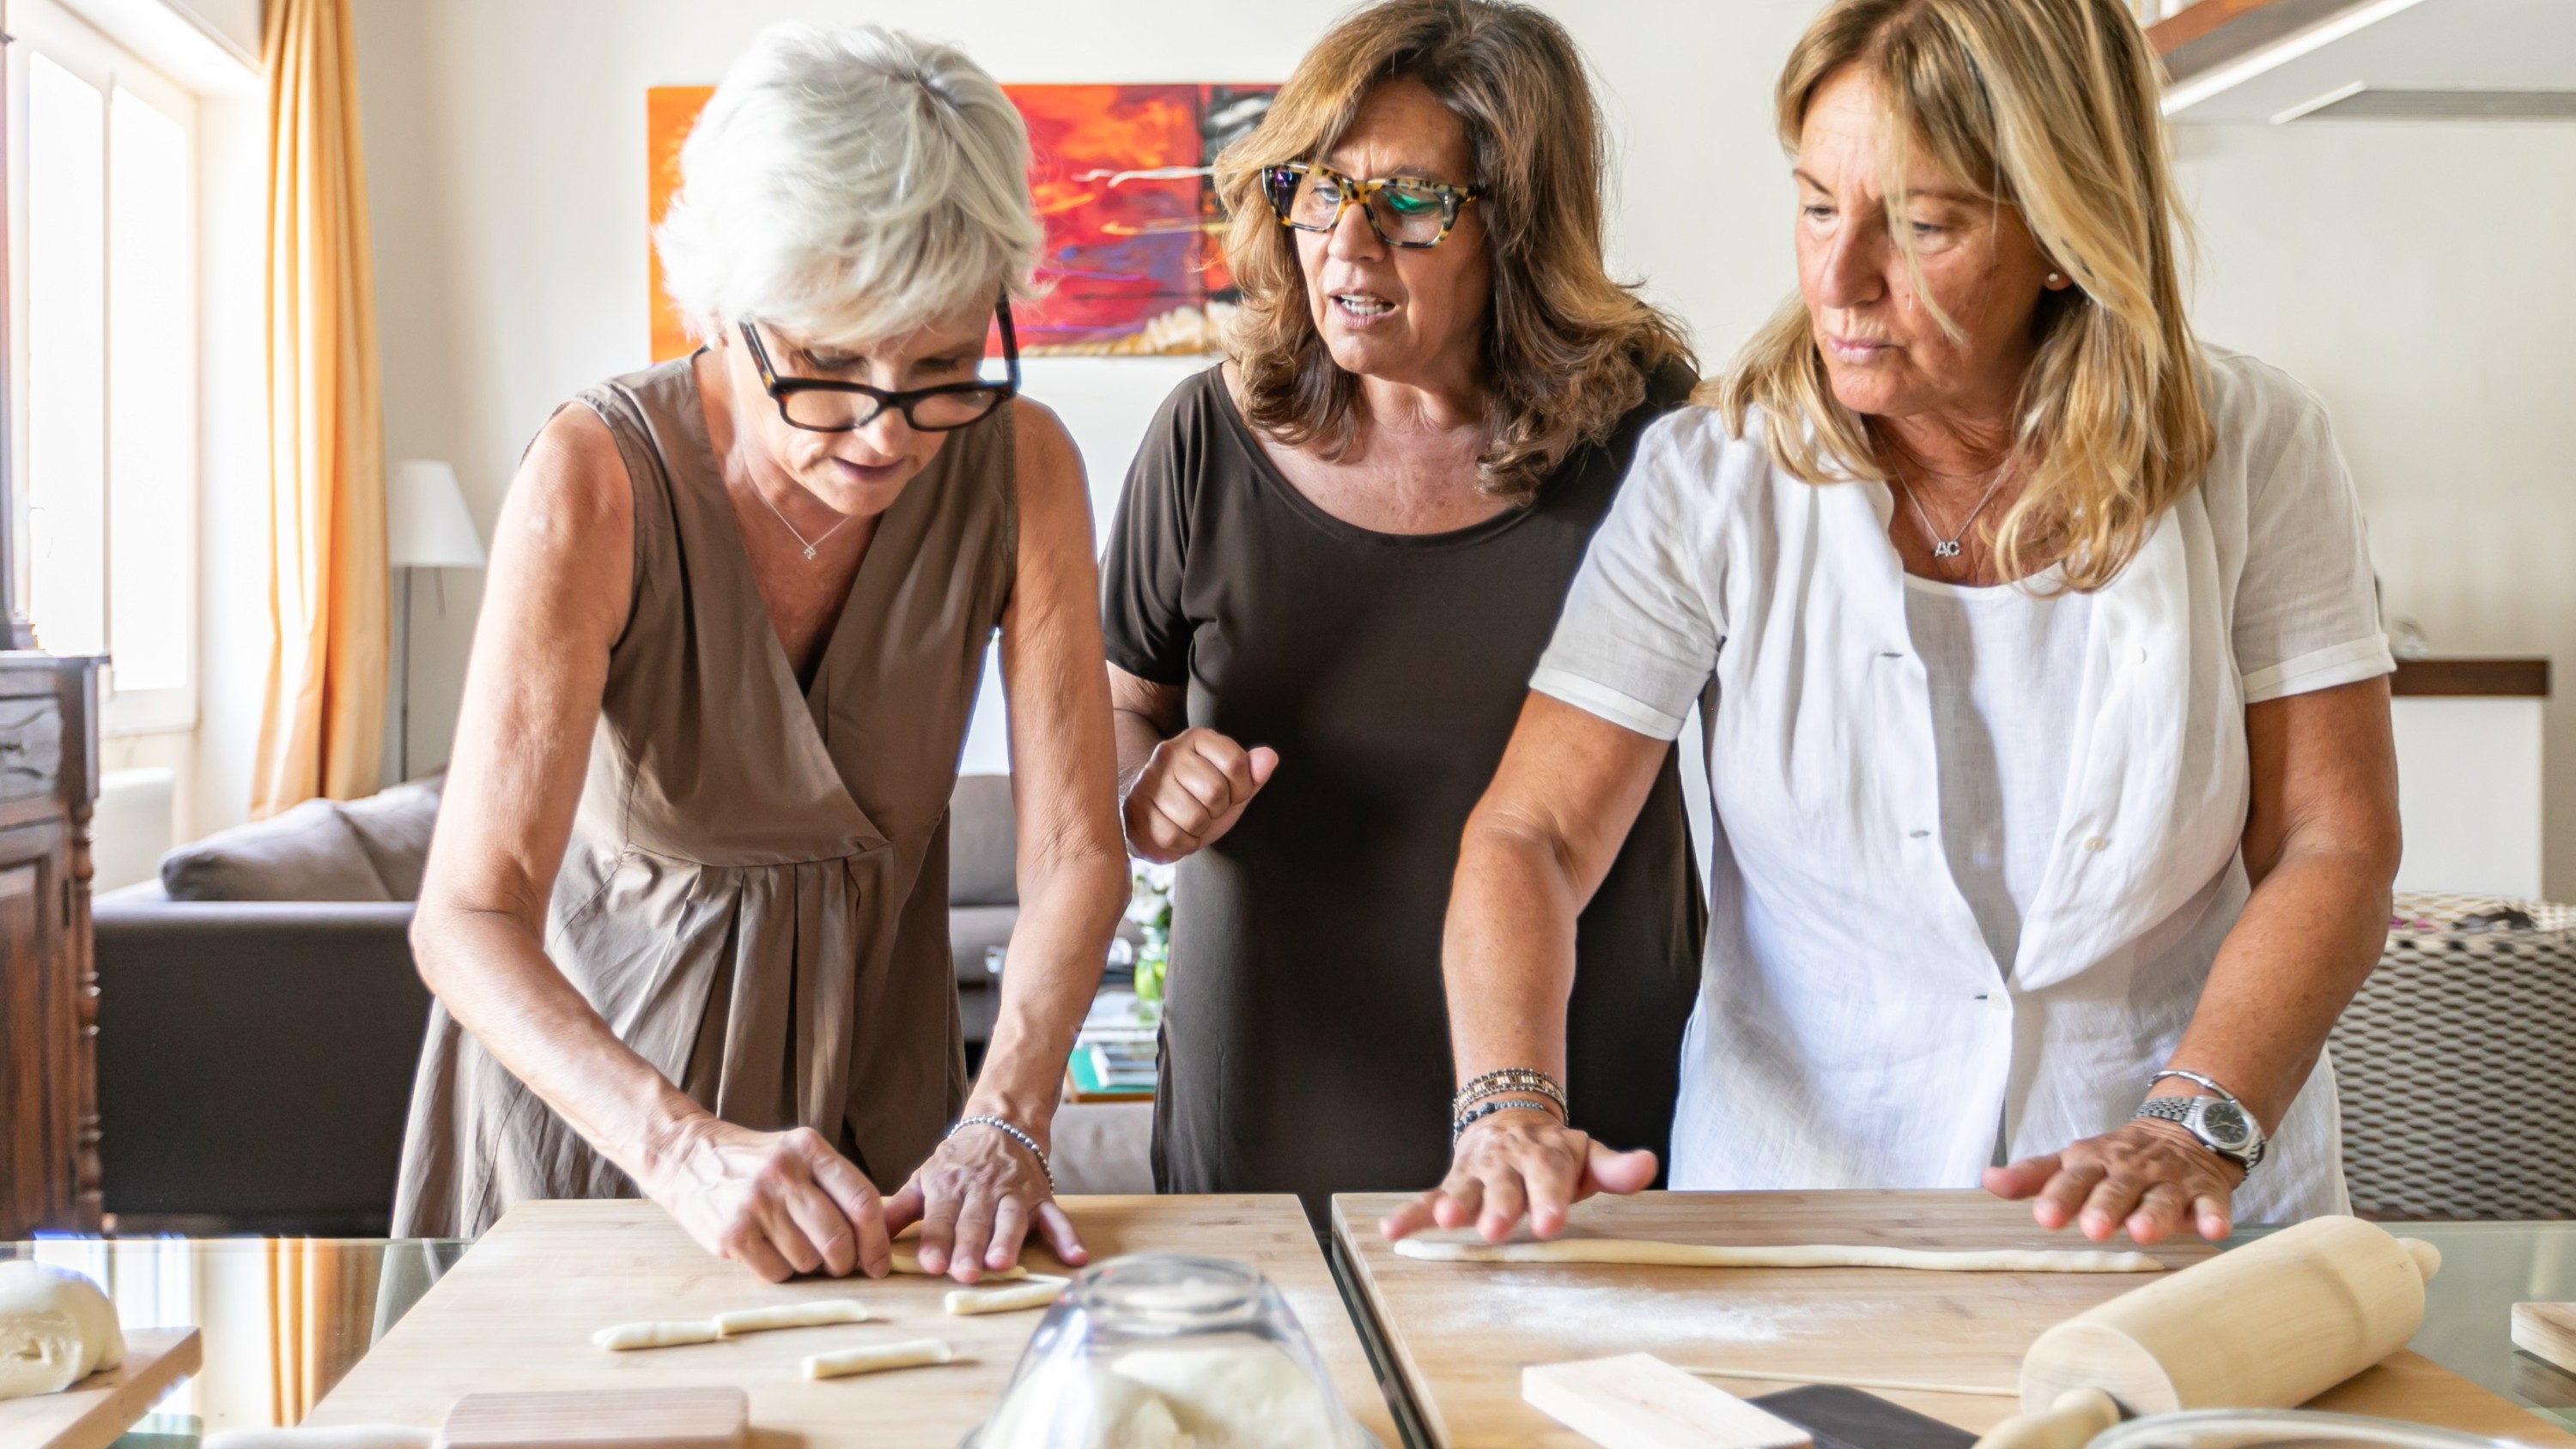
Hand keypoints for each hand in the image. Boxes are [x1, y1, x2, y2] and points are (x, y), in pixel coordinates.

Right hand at [641, 1116, 889, 1281]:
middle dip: (848, 1262)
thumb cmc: (754, 1161)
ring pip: (808, 1260)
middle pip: (838, 1237)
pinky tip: (771, 1251)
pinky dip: (782, 1272)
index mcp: (809, 1149)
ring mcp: (755, 1205)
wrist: (685, 1156)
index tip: (879, 1262)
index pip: (862, 1200)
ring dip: (811, 1266)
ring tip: (796, 1247)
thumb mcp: (797, 1151)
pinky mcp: (731, 1234)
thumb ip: (835, 1183)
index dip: (878, 1240)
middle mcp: (783, 1174)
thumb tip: (879, 1234)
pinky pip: (777, 1273)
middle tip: (842, 1266)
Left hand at [886, 1119, 1088, 1282]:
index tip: (931, 1263)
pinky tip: (1076, 1257)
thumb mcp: (923, 1179)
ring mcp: (1015, 1194)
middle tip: (964, 1272)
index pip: (941, 1217)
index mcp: (949, 1185)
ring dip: (1009, 1240)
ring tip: (1002, 1264)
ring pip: (1012, 1219)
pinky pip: (1058, 1218)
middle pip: (975, 1221)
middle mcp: (982, 1189)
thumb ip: (899, 1210)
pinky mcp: (1042, 1198)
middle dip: (969, 1246)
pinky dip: (1068, 1237)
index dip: (937, 1240)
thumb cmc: (957, 1162)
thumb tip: (865, 1237)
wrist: (1002, 1122)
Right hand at [1123, 729, 1277, 862]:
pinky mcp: (1134, 807)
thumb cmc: (1200, 798)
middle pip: (1215, 791)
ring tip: (1190, 821)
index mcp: (1198, 738)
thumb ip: (1253, 774)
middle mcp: (1169, 752)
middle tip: (1206, 809)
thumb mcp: (1233, 786)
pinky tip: (1177, 833)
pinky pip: (1172, 837)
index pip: (1236, 764)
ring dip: (1199, 829)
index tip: (1231, 794)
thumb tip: (1269, 757)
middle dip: (1217, 811)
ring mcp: (1148, 779)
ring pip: (1194, 817)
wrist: (1156, 816)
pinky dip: (1182, 844)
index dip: (1242, 790)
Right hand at [1378, 1107, 1657, 1243]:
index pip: (1550, 1177)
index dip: (1549, 1199)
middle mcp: (1507, 1163)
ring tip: (1444, 1222)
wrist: (1509, 1120)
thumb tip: (1647, 1164)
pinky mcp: (1451, 1185)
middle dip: (1499, 1207)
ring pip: (1464, 1191)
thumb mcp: (1586, 1155)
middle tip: (1495, 1229)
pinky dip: (1409, 1214)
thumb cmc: (1553, 1153)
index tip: (1550, 1223)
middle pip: (1504, 1186)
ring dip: (1454, 1206)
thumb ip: (1615, 1167)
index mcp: (1545, 1156)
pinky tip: (1393, 1229)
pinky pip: (1427, 1199)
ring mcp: (1476, 1173)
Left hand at [1982, 1117, 2244, 1243]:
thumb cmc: (2119, 1158)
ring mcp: (2169, 1180)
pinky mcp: (2205, 1190)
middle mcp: (2130, 1171)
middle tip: (2093, 1228)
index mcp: (2094, 1164)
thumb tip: (1988, 1180)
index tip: (2043, 1217)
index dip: (2059, 1197)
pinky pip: (2210, 1203)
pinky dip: (2213, 1215)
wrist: (2184, 1129)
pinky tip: (2213, 1231)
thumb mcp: (2075, 1161)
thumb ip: (2034, 1175)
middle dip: (2104, 1207)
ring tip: (2142, 1233)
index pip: (2072, 1179)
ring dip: (2153, 1214)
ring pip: (2161, 1198)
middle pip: (2115, 1188)